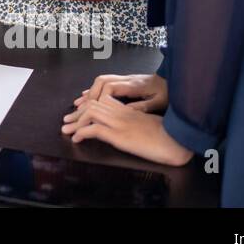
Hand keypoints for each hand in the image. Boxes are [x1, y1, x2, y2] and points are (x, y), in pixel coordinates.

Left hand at [61, 93, 192, 165]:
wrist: (178, 142)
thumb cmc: (168, 135)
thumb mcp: (149, 123)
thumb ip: (136, 119)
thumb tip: (126, 125)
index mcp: (129, 109)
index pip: (103, 100)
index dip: (88, 105)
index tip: (79, 112)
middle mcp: (122, 113)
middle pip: (93, 104)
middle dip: (77, 113)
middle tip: (66, 121)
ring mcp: (121, 123)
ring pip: (90, 113)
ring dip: (75, 122)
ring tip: (66, 130)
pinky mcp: (120, 135)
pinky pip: (94, 129)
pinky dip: (82, 133)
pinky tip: (77, 139)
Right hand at [69, 73, 167, 114]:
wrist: (174, 80)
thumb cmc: (168, 92)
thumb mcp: (159, 102)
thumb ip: (143, 106)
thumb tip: (125, 111)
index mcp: (134, 85)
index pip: (109, 87)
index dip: (99, 97)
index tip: (93, 110)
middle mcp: (127, 79)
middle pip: (102, 81)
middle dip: (90, 94)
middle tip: (80, 108)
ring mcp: (125, 79)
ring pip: (102, 81)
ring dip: (90, 92)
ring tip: (79, 104)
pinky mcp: (126, 82)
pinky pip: (106, 83)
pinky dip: (95, 90)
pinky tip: (89, 97)